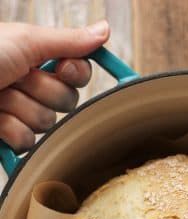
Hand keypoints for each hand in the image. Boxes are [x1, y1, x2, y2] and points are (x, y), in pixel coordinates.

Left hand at [0, 20, 109, 151]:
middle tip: (16, 78)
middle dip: (40, 90)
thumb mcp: (26, 41)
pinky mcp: (8, 138)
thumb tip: (104, 31)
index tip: (62, 67)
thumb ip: (68, 41)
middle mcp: (31, 87)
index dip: (74, 74)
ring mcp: (19, 114)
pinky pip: (28, 143)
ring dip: (19, 109)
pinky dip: (8, 130)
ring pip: (46, 124)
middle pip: (66, 102)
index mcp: (36, 61)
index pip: (78, 75)